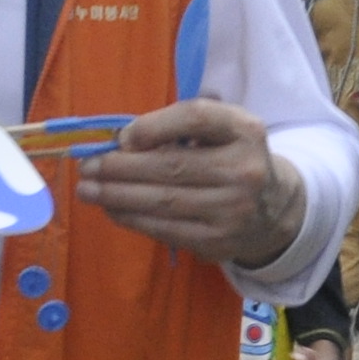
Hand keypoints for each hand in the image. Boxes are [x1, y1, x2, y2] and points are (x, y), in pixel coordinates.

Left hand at [73, 97, 300, 265]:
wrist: (271, 208)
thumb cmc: (230, 158)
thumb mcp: (221, 129)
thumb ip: (180, 124)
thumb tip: (122, 140)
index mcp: (245, 131)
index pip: (197, 118)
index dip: (155, 125)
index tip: (122, 136)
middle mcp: (244, 170)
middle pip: (172, 166)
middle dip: (121, 167)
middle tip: (87, 167)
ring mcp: (232, 210)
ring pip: (163, 202)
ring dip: (117, 196)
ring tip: (87, 190)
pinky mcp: (218, 241)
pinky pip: (165, 229)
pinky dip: (132, 218)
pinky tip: (111, 209)